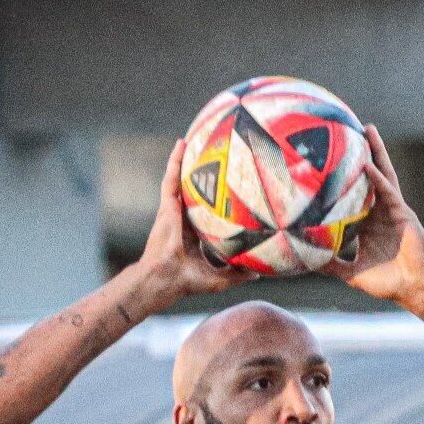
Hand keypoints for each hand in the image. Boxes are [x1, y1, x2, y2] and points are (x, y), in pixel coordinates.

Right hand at [126, 139, 235, 311]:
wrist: (165, 279)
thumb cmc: (188, 281)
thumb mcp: (220, 277)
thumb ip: (238, 273)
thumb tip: (259, 271)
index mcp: (192, 237)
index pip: (205, 216)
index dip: (214, 206)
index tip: (227, 195)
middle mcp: (182, 222)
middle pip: (194, 194)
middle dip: (202, 179)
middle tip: (215, 160)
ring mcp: (173, 212)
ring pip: (181, 181)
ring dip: (186, 162)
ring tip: (196, 142)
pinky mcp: (166, 206)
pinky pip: (171, 178)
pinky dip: (175, 161)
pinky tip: (181, 143)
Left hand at [330, 128, 423, 307]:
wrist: (413, 288)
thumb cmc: (387, 282)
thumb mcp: (351, 273)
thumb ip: (331, 266)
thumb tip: (306, 262)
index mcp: (369, 224)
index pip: (353, 197)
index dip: (343, 181)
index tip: (328, 164)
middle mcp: (380, 212)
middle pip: (369, 177)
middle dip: (362, 154)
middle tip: (349, 131)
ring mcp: (393, 209)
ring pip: (382, 174)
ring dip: (375, 152)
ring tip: (367, 129)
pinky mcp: (402, 212)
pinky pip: (388, 191)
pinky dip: (377, 178)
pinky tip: (367, 165)